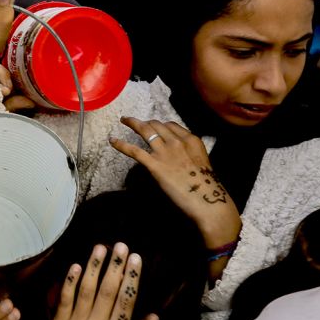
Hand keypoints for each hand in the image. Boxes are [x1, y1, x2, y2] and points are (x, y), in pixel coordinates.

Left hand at [50, 243, 141, 319]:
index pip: (126, 300)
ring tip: (101, 247)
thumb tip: (155, 316)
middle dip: (115, 266)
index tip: (136, 258)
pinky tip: (76, 265)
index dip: (131, 277)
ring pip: (85, 290)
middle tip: (121, 246)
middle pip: (107, 291)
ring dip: (94, 266)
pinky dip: (69, 281)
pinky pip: (64, 299)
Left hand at [110, 118, 241, 249]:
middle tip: (135, 122)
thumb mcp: (201, 162)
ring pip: (145, 131)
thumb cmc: (206, 186)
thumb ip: (189, 154)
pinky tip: (112, 141)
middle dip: (145, 122)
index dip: (160, 124)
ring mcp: (165, 152)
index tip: (154, 126)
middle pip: (157, 125)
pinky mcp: (154, 164)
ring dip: (132, 123)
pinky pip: (134, 150)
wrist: (207, 200)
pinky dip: (121, 144)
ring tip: (124, 120)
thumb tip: (178, 156)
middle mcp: (177, 141)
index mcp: (191, 139)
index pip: (171, 125)